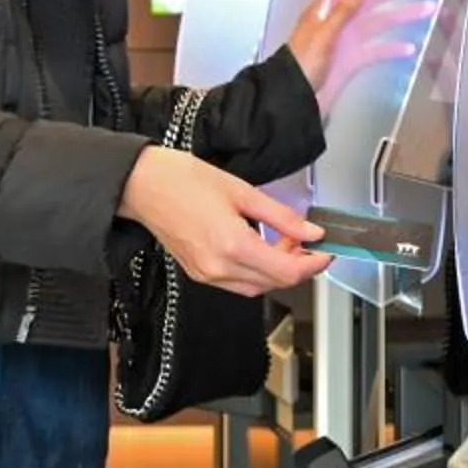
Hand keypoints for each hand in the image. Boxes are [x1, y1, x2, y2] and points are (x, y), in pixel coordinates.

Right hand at [118, 147, 332, 296]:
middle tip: (305, 239)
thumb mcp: (242, 190)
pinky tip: (258, 248)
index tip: (326, 250)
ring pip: (258, 287)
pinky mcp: (198, 274)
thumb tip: (312, 232)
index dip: (314, 264)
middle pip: (276, 283)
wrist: (142, 185)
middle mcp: (219, 267)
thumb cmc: (183, 179)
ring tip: (282, 241)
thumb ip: (282, 216)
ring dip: (277, 270)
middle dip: (298, 264)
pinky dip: (256, 272)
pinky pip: (238, 284)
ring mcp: (207, 275)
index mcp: (232, 244)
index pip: (288, 271)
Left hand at [283, 0, 437, 109]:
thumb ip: (343, 11)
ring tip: (429, 9)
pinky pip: (377, 50)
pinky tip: (410, 48)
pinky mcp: (352, 60)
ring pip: (380, 22)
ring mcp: (347, 39)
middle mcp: (338, 19)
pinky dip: (392, 49)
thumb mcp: (322, 36)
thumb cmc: (300, 67)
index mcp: (326, 6)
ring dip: (404, 16)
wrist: (293, 100)